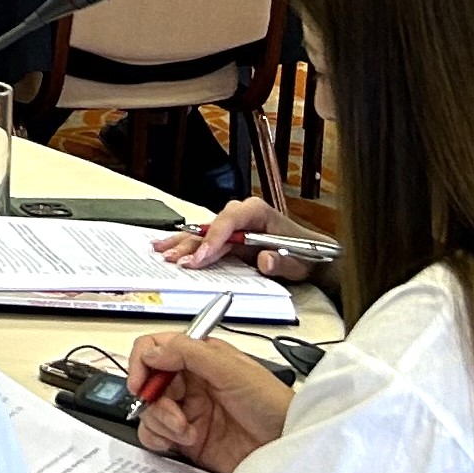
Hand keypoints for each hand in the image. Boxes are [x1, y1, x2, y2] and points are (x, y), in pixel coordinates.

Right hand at [129, 330, 293, 472]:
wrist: (286, 447)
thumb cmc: (272, 405)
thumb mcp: (233, 370)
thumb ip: (189, 354)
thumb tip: (151, 353)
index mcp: (200, 359)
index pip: (156, 349)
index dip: (142, 362)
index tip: (141, 382)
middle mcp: (190, 384)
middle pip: (148, 383)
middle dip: (154, 399)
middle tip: (173, 413)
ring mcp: (187, 412)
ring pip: (149, 410)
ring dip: (161, 422)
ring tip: (187, 432)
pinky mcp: (187, 440)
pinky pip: (155, 436)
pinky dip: (160, 439)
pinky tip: (180, 443)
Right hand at [156, 195, 323, 281]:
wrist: (311, 256)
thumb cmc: (305, 254)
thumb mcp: (298, 261)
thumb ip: (281, 261)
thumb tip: (265, 259)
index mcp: (257, 211)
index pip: (230, 220)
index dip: (213, 239)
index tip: (201, 258)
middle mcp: (241, 214)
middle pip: (211, 227)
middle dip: (192, 244)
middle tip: (176, 259)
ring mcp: (233, 226)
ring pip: (203, 233)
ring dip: (183, 244)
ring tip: (162, 252)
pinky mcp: (228, 238)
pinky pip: (205, 240)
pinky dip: (187, 245)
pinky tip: (168, 247)